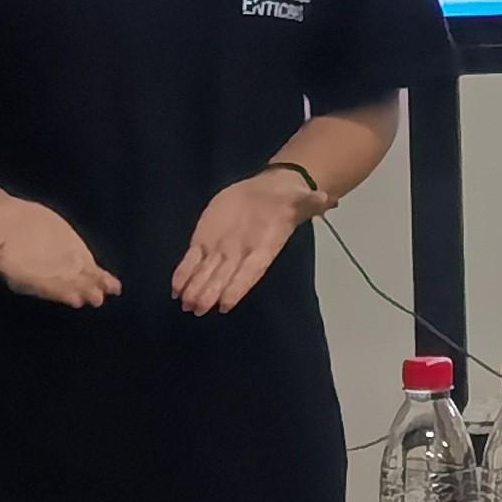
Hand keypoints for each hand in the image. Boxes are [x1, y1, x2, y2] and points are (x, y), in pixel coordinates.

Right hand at [0, 196, 113, 306]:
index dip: (57, 291)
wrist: (4, 217)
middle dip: (79, 291)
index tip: (72, 297)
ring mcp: (58, 267)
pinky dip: (100, 277)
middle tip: (94, 298)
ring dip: (94, 286)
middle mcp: (41, 276)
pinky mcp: (70, 255)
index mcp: (20, 274)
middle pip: (62, 286)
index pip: (40, 285)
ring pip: (78, 280)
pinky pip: (87, 269)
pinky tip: (114, 285)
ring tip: (110, 291)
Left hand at [171, 171, 316, 313]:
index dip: (237, 287)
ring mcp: (220, 250)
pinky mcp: (204, 240)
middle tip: (197, 308)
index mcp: (263, 249)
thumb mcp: (299, 199)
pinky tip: (175, 287)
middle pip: (223, 277)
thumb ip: (307, 202)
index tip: (226, 304)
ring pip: (205, 273)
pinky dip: (183, 273)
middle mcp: (240, 255)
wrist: (267, 193)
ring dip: (194, 288)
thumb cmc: (286, 200)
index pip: (250, 272)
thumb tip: (326, 198)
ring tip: (184, 302)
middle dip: (210, 293)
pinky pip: (192, 259)